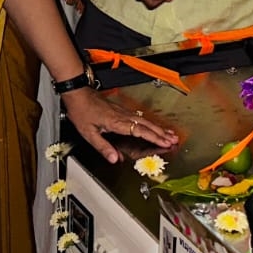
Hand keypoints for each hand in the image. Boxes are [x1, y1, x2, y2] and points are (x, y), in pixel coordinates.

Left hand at [61, 88, 176, 163]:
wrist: (78, 94)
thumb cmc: (82, 111)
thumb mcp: (88, 133)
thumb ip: (102, 147)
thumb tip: (114, 159)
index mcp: (116, 122)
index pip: (140, 131)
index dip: (154, 138)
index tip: (165, 143)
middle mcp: (123, 115)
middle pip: (147, 125)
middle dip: (161, 133)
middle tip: (174, 140)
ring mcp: (123, 112)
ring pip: (145, 120)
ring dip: (158, 128)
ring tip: (170, 134)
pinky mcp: (121, 110)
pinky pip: (140, 118)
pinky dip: (150, 123)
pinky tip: (154, 126)